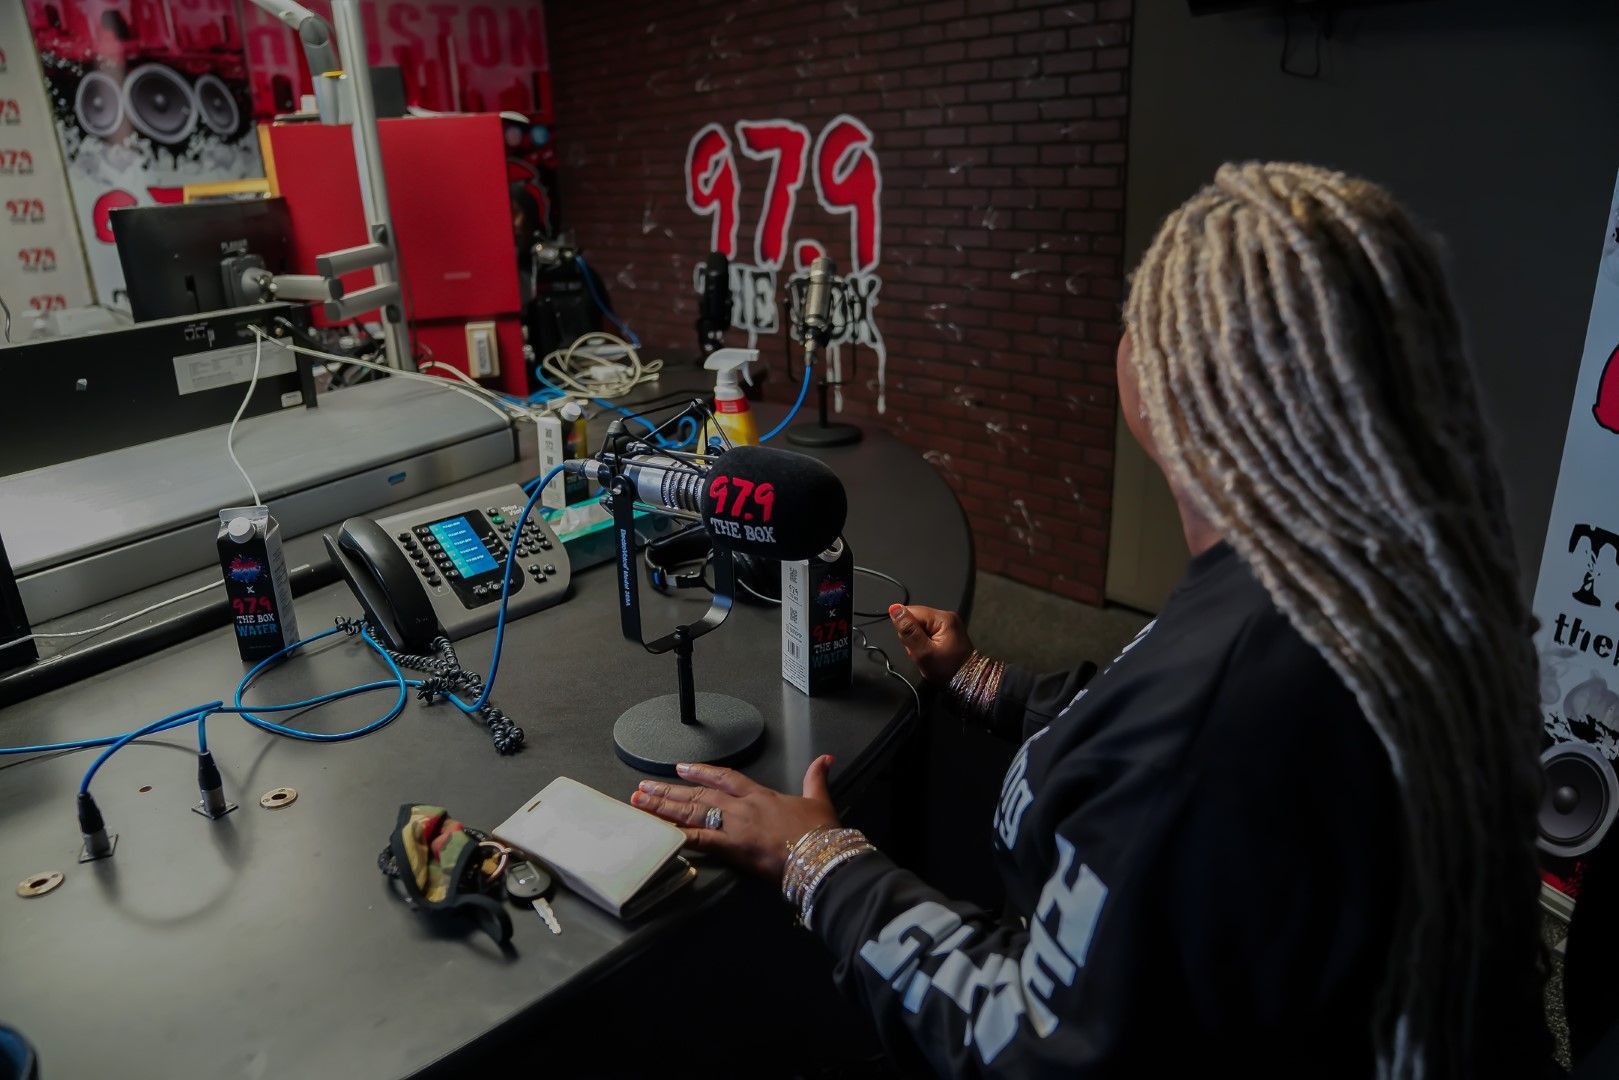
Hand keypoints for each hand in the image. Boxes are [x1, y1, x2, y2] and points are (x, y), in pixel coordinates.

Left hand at [629, 757, 838, 879]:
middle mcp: (742, 806)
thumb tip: (825, 759)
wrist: (821, 854)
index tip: (681, 768)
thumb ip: (816, 778)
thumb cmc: (821, 832)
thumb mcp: (819, 800)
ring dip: (664, 808)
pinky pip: (698, 839)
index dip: (701, 772)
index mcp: (761, 795)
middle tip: (644, 788)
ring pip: (692, 812)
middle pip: (698, 795)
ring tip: (641, 803)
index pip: (724, 778)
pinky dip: (678, 836)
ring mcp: (735, 825)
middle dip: (669, 791)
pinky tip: (660, 833)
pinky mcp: (732, 847)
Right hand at [888, 603, 972, 682]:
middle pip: (916, 619)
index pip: (911, 612)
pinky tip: (931, 653)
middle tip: (921, 653)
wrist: (968, 683)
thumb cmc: (946, 669)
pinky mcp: (948, 632)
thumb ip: (908, 630)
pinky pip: (928, 633)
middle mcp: (947, 616)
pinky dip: (925, 644)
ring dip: (918, 642)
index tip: (913, 646)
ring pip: (920, 627)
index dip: (906, 629)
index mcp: (943, 617)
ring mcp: (949, 624)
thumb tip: (894, 608)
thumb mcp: (923, 652)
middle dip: (913, 637)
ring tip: (927, 655)